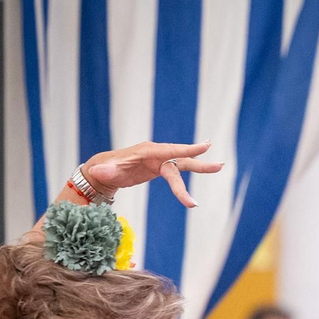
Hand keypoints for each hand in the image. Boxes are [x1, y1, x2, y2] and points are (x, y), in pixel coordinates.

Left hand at [82, 141, 223, 207]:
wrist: (106, 170)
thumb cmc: (106, 169)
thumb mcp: (104, 171)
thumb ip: (104, 171)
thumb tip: (98, 172)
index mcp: (147, 152)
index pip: (170, 150)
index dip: (188, 149)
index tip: (205, 146)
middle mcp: (157, 154)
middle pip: (181, 159)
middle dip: (200, 164)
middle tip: (220, 166)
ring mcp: (160, 160)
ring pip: (183, 164)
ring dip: (202, 166)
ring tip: (220, 166)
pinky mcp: (161, 167)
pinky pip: (179, 171)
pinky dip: (193, 169)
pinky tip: (206, 167)